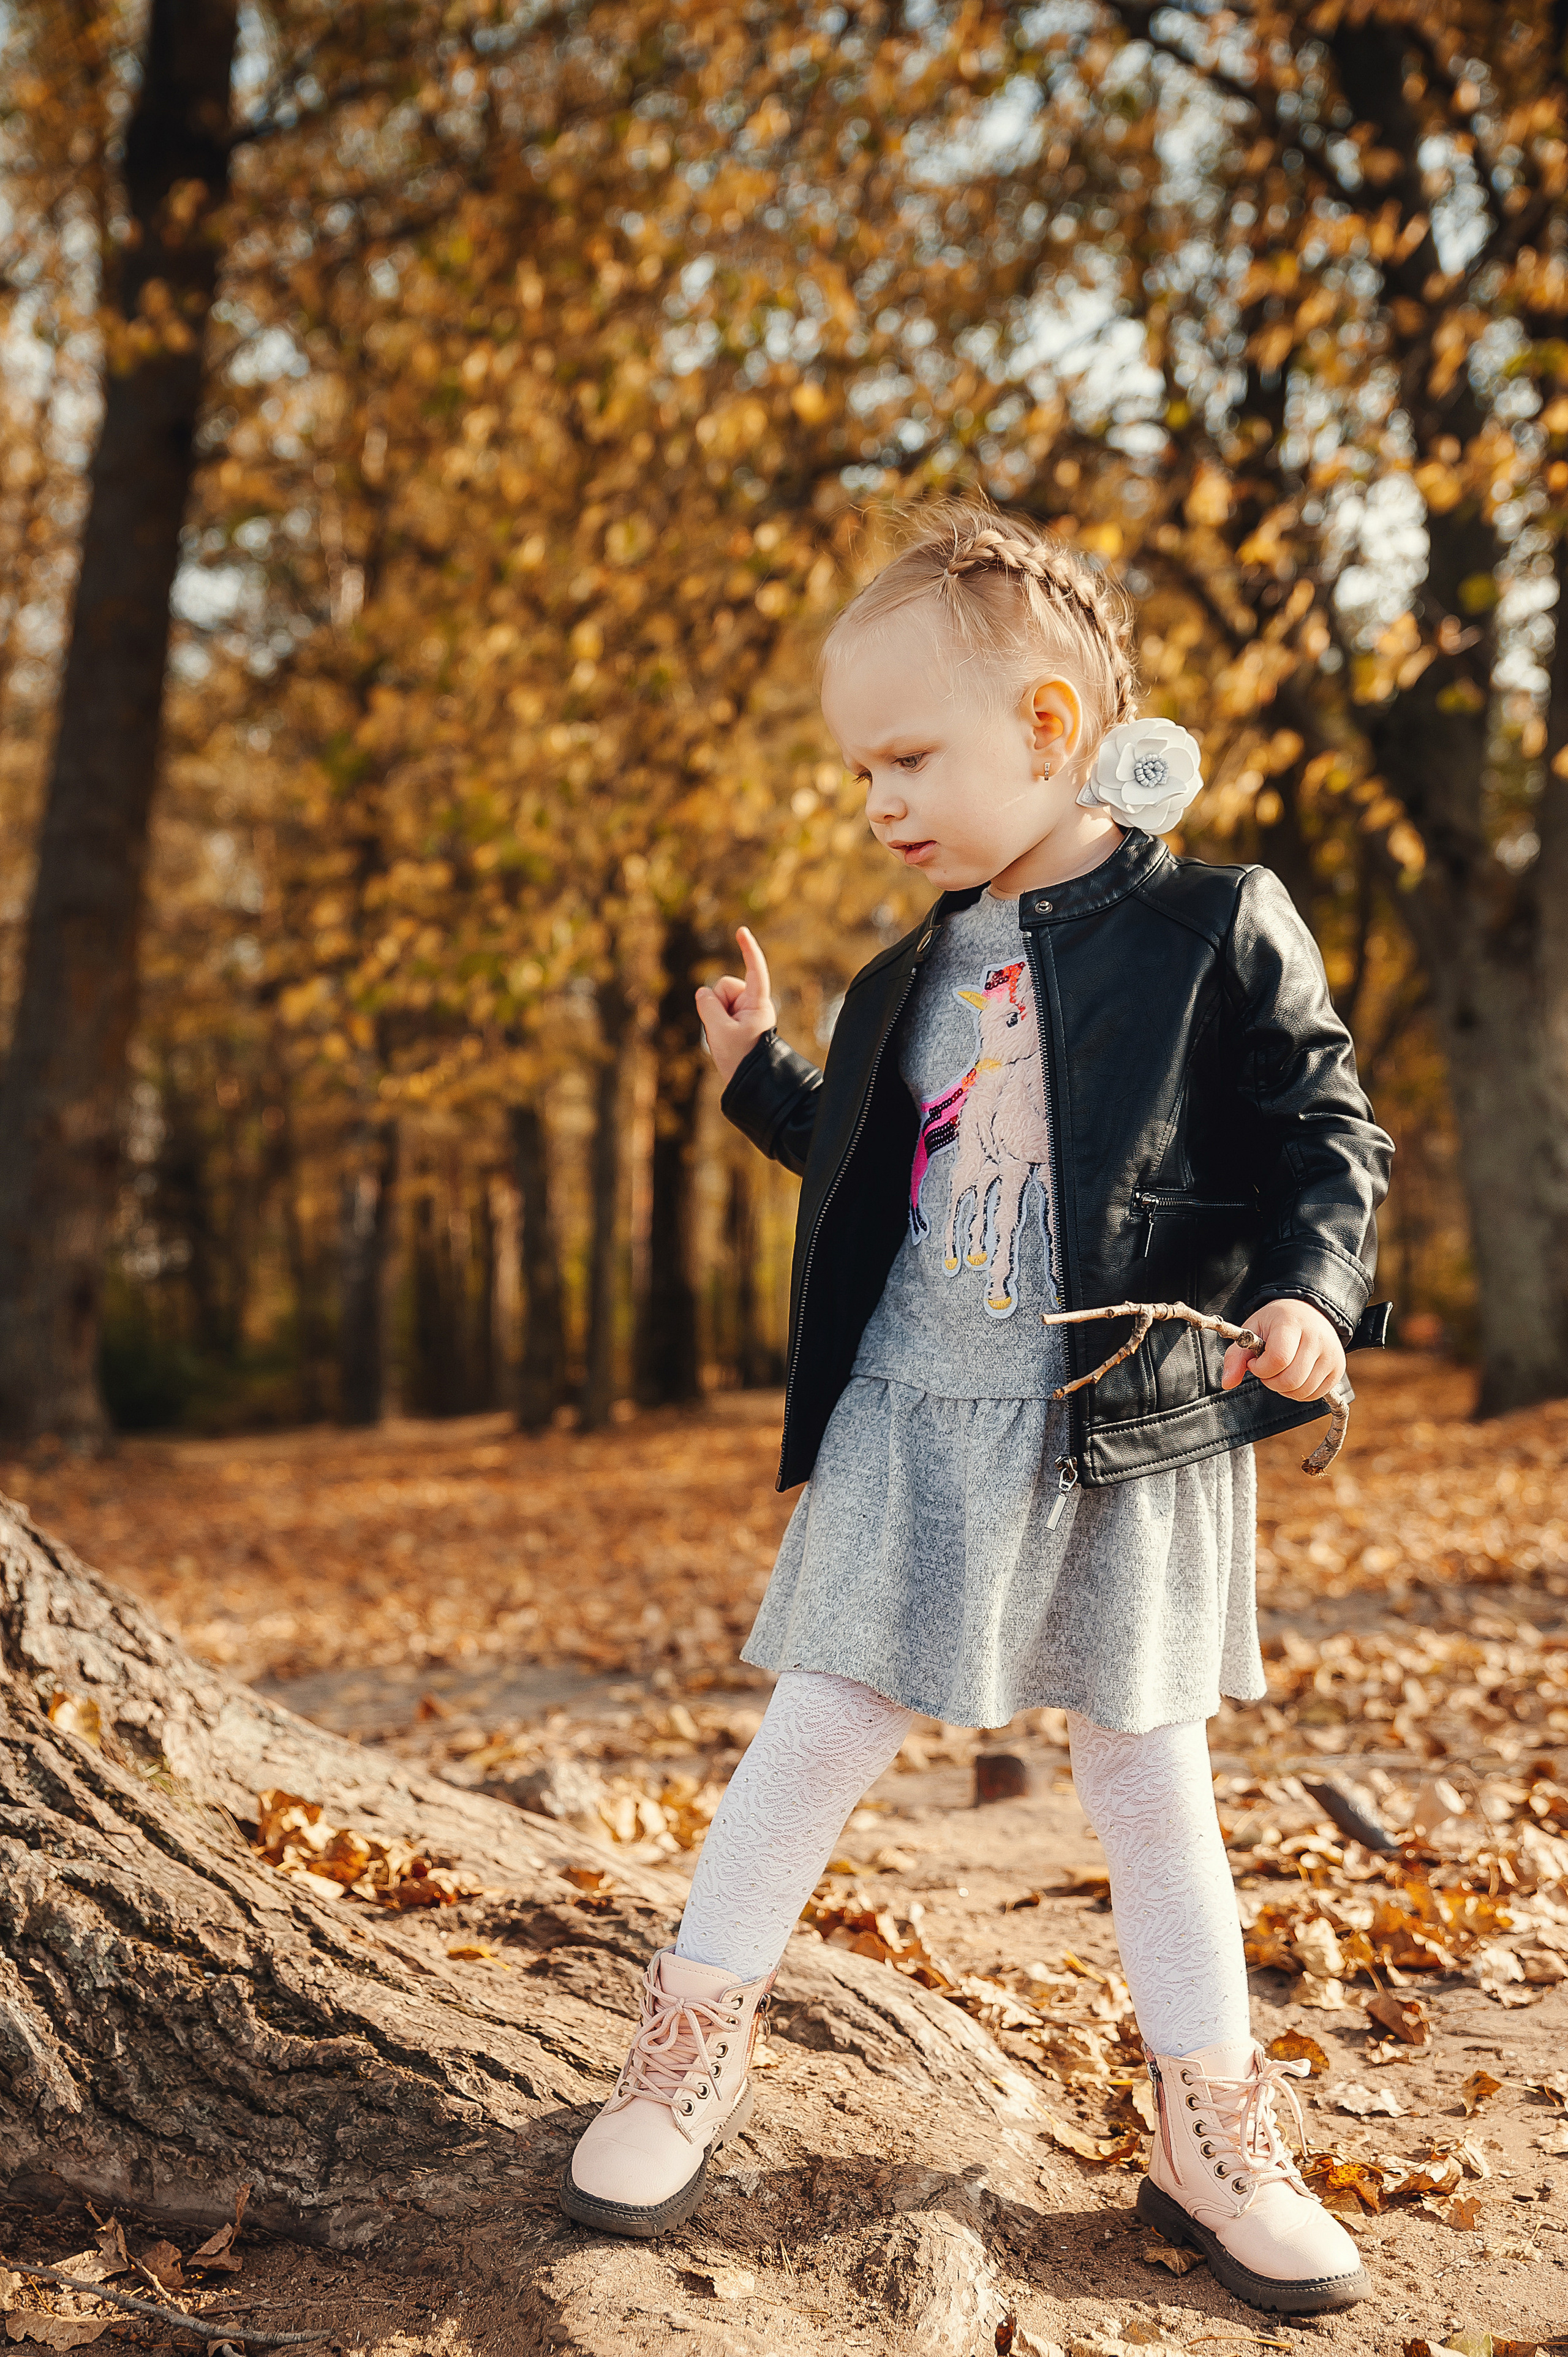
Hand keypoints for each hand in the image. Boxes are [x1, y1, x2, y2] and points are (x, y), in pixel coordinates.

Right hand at [695, 927, 776, 1088]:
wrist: (752, 1084)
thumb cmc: (741, 1060)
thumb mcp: (719, 1032)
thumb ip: (707, 1007)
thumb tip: (702, 993)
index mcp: (758, 1004)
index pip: (755, 970)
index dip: (748, 950)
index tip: (741, 931)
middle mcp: (754, 1004)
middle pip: (724, 986)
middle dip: (718, 1004)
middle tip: (726, 1031)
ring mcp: (745, 1013)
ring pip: (718, 999)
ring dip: (716, 1016)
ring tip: (725, 1038)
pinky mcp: (737, 1020)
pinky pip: (717, 1012)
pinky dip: (715, 1023)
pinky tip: (723, 1039)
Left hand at [1221, 1298, 1345, 1401]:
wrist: (1308, 1312)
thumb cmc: (1276, 1322)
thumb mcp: (1251, 1331)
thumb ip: (1236, 1357)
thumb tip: (1227, 1383)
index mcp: (1292, 1324)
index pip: (1278, 1360)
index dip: (1261, 1368)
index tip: (1256, 1361)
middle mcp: (1317, 1339)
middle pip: (1290, 1380)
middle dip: (1271, 1381)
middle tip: (1267, 1369)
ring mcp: (1331, 1355)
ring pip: (1302, 1391)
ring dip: (1284, 1388)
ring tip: (1280, 1371)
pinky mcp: (1338, 1368)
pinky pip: (1314, 1395)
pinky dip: (1298, 1392)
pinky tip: (1293, 1375)